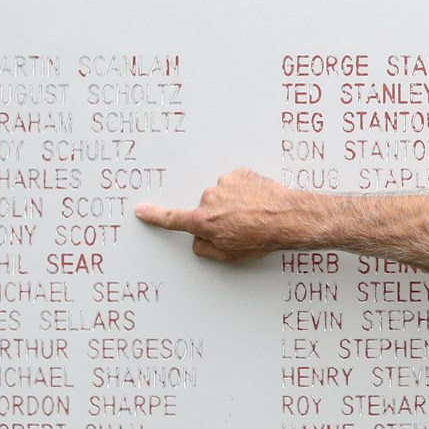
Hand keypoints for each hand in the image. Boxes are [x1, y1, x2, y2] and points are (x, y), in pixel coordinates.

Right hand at [135, 168, 309, 261]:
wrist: (288, 217)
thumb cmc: (262, 238)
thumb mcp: (230, 255)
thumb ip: (205, 249)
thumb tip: (198, 239)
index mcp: (204, 221)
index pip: (172, 219)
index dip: (155, 215)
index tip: (141, 210)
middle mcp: (210, 199)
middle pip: (204, 210)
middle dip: (217, 218)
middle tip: (239, 228)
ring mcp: (225, 183)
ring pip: (221, 197)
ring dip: (232, 204)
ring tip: (252, 215)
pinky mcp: (239, 174)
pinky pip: (234, 184)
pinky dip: (242, 192)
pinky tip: (256, 202)